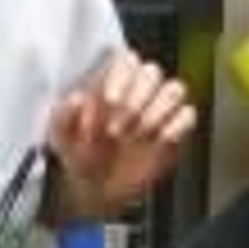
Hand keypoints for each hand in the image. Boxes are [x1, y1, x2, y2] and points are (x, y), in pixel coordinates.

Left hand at [46, 48, 195, 219]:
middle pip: (152, 71)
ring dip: (157, 111)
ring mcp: (158, 109)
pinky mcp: (174, 130)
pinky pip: (188, 115)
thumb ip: (63, 116)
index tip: (109, 100)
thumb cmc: (77, 154)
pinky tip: (157, 141)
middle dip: (137, 98)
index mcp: (110, 81)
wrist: (95, 189)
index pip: (126, 59)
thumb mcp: (60, 137)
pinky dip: (176, 126)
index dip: (121, 75)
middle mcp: (137, 90)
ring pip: (175, 88)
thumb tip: (76, 98)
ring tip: (138, 135)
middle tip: (119, 127)